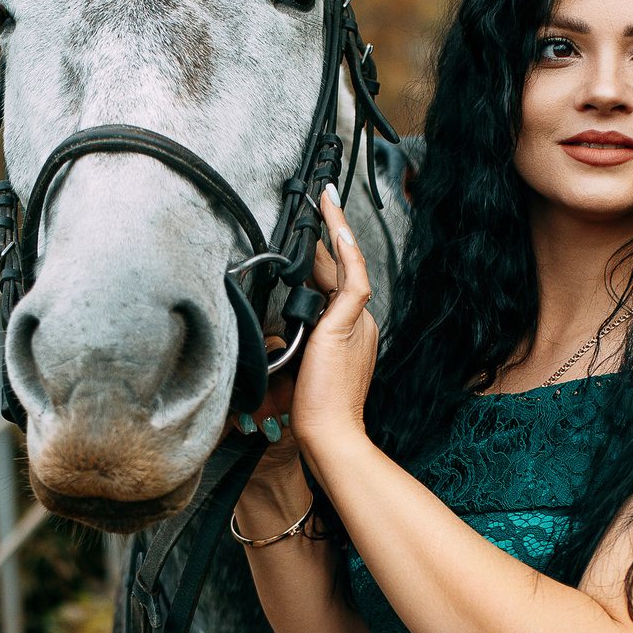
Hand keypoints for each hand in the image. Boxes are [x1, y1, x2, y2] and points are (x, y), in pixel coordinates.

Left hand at [292, 185, 376, 465]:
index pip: (336, 283)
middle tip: (322, 200)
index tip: (318, 229)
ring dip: (336, 230)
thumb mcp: (296, 367)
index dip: (327, 254)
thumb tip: (273, 325)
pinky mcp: (349, 323)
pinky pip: (353, 278)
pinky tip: (336, 227)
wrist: (329, 432)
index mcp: (348, 332)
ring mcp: (357, 322)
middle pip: (340, 269)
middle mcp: (359, 323)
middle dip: (330, 233)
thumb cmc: (312, 410)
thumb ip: (290, 341)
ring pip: (346, 267)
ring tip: (326, 201)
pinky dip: (345, 251)